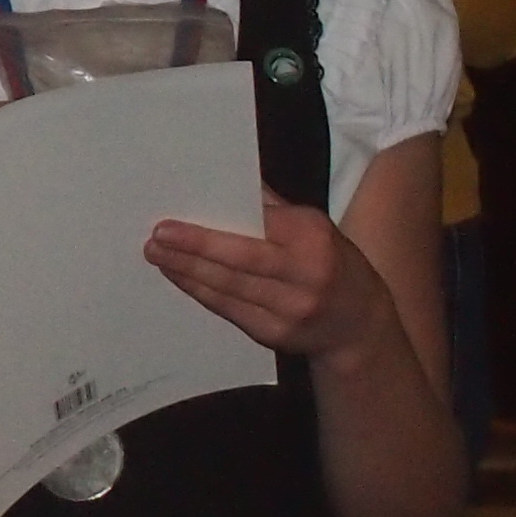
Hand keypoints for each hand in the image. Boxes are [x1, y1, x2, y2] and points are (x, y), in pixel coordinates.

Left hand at [147, 198, 404, 363]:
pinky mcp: (275, 334)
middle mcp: (305, 276)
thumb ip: (273, 210)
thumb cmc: (331, 264)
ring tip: (158, 256)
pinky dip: (199, 292)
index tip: (172, 222)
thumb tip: (225, 182)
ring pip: (228, 288)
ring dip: (187, 271)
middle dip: (192, 250)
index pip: (256, 229)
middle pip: (238, 262)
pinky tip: (179, 277)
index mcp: (313, 240)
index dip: (212, 231)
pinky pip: (228, 310)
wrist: (359, 326)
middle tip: (156, 239)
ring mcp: (291, 310)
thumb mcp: (316, 229)